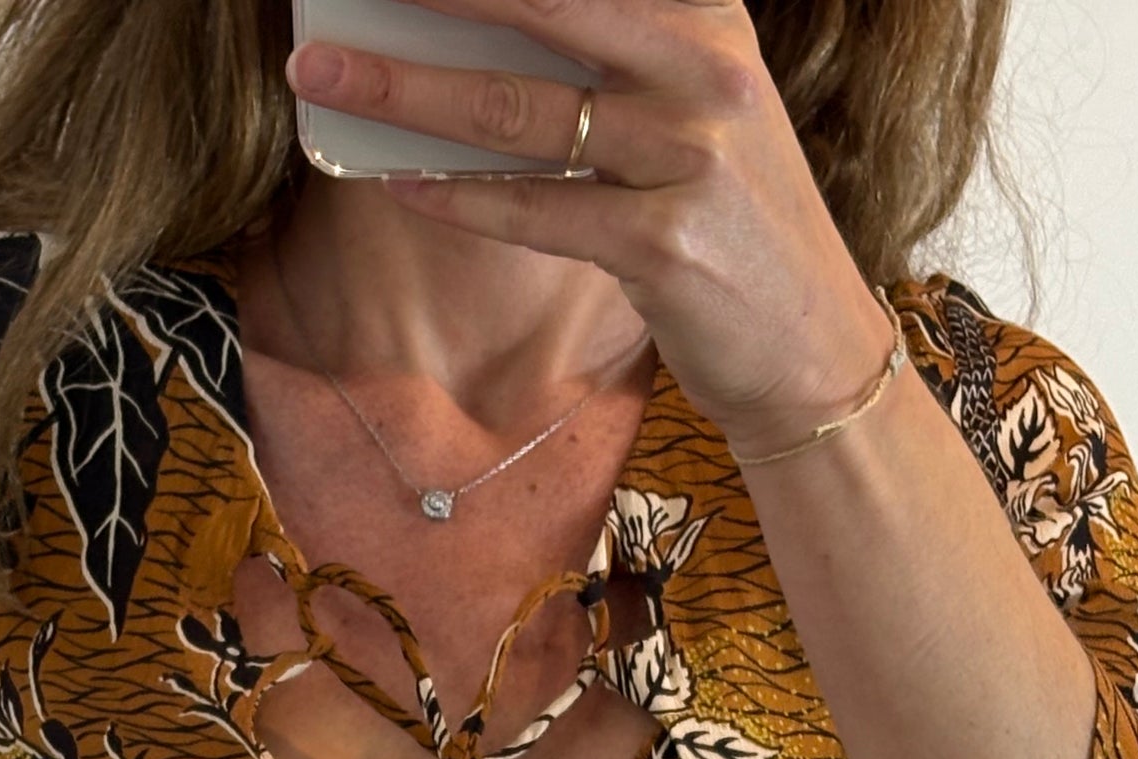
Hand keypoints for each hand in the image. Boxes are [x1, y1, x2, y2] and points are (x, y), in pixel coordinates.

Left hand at [285, 0, 896, 457]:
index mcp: (706, 16)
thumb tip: (472, 42)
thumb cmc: (729, 224)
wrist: (811, 345)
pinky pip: (536, 209)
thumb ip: (609, 63)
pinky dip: (458, 195)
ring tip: (327, 73)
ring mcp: (690, 154)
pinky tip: (395, 179)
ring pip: (518, 108)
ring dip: (406, 89)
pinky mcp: (665, 243)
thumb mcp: (691, 114)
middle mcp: (705, 68)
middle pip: (541, 2)